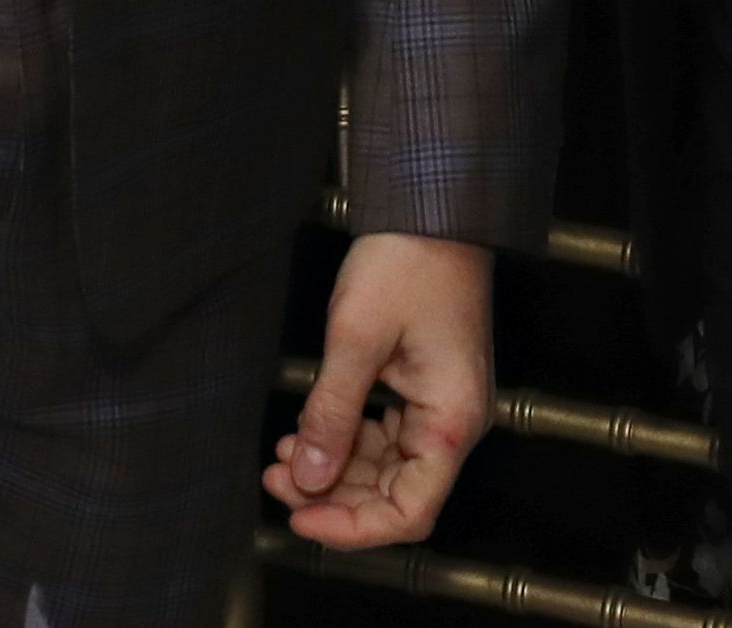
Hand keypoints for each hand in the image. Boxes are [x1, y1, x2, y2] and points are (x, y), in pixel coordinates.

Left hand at [263, 234, 492, 549]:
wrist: (431, 204)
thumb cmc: (409, 259)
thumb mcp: (356, 337)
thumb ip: (331, 414)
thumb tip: (308, 480)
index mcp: (452, 419)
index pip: (409, 511)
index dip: (353, 527)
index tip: (302, 519)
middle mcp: (453, 420)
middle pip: (394, 493)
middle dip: (333, 495)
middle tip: (277, 478)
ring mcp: (439, 403)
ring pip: (385, 466)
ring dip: (334, 468)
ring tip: (283, 453)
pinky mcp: (422, 383)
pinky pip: (384, 433)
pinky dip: (345, 437)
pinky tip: (307, 429)